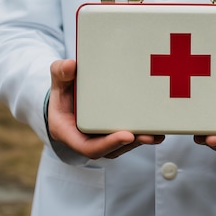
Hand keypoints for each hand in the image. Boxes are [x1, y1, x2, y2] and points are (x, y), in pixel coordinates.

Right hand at [47, 59, 164, 158]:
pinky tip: (157, 129)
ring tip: (157, 134)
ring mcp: (100, 139)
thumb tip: (71, 65)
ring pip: (121, 147)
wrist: (66, 99)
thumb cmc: (63, 91)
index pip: (89, 147)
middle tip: (148, 135)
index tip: (126, 135)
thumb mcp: (58, 81)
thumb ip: (60, 73)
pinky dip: (141, 135)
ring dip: (139, 142)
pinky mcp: (112, 133)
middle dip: (130, 144)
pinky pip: (127, 139)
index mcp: (69, 133)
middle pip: (110, 150)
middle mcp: (86, 140)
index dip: (108, 144)